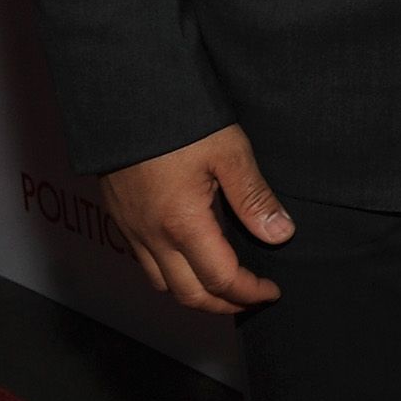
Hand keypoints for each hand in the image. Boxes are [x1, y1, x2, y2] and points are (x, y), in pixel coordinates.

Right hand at [97, 123, 295, 314]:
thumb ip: (255, 197)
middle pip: (188, 294)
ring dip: (194, 292)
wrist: (125, 96)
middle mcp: (151, 235)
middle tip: (251, 297)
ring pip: (162, 283)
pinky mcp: (120, 216)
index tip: (271, 291)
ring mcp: (131, 228)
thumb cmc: (178, 119)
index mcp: (182, 224)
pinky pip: (143, 262)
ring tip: (224, 283)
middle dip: (223, 304)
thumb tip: (280, 235)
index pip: (220, 279)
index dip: (249, 292)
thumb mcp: (229, 151)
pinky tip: (188, 256)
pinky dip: (170, 273)